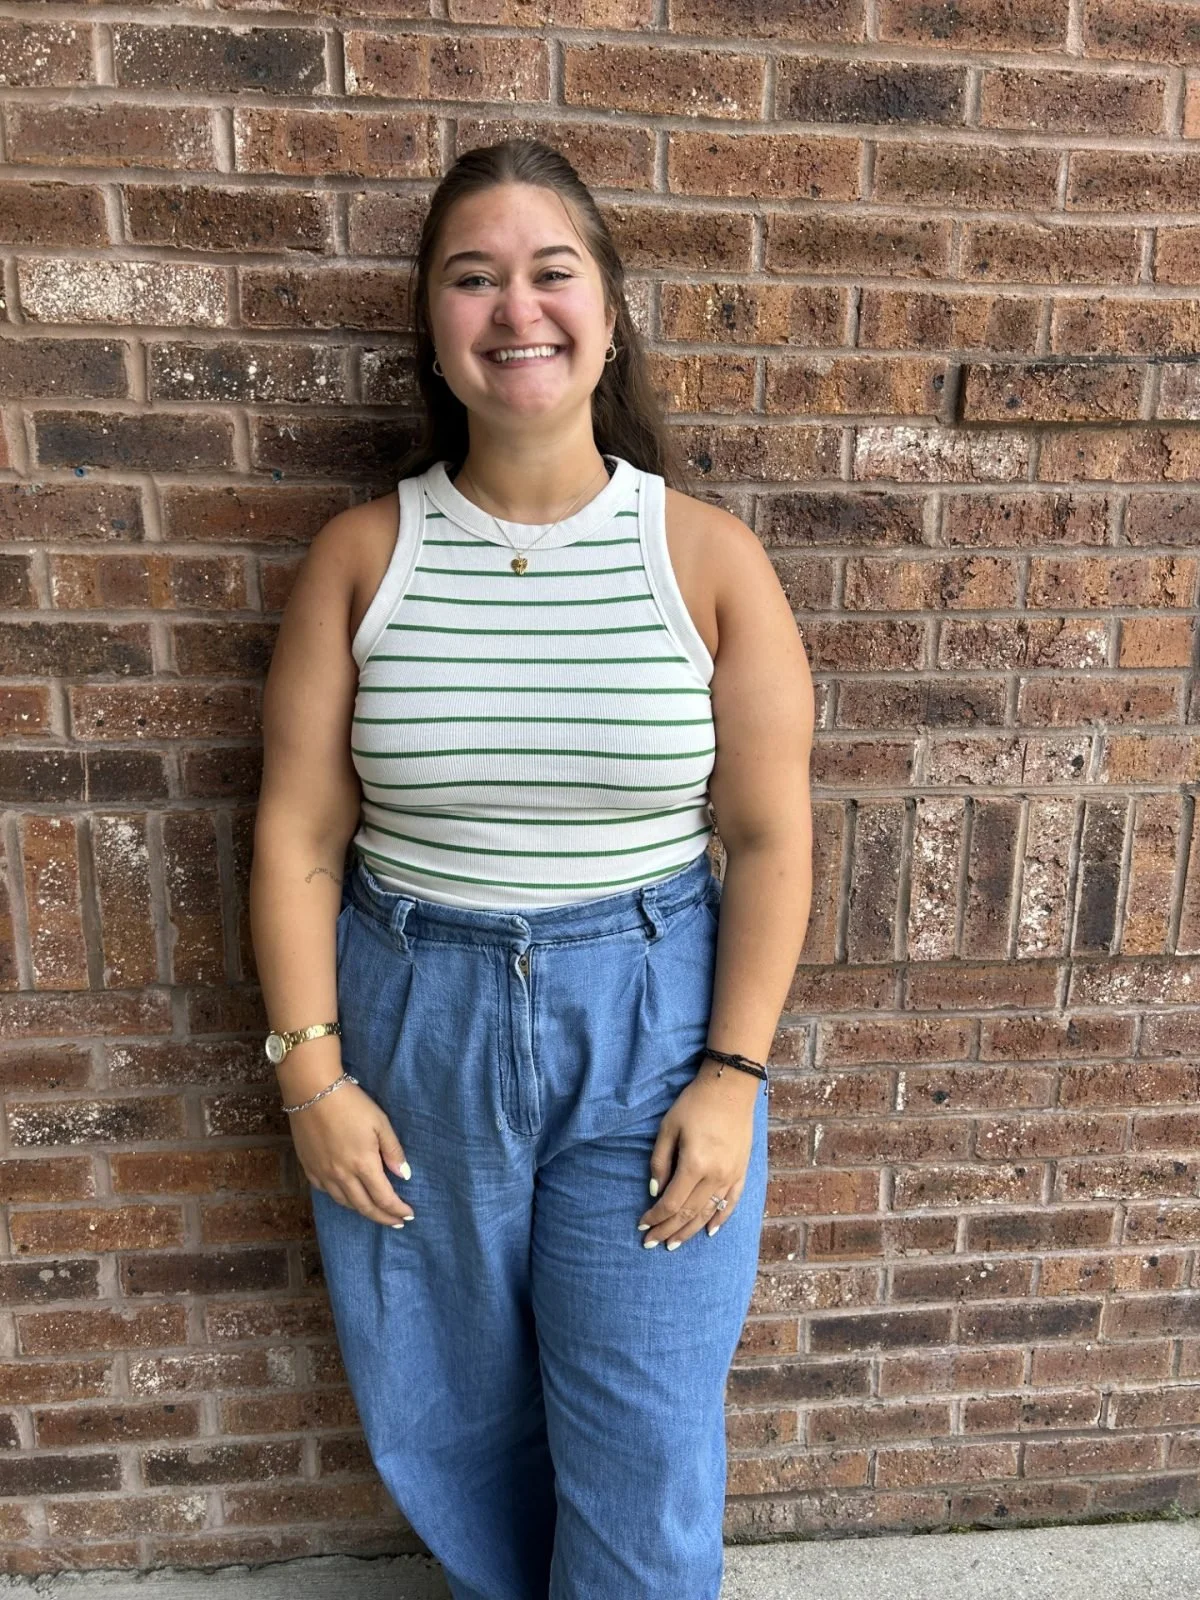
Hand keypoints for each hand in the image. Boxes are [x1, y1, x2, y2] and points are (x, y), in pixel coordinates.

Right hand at [290, 1079, 414, 1227]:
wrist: (311, 1091)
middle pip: (365, 1207)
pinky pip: (327, 1192)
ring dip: (363, 1210)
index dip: (398, 1210)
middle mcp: (342, 1176)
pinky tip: (348, 1196)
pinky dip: (342, 1199)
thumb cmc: (351, 1103)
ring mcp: (323, 1174)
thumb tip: (405, 1175)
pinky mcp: (309, 1168)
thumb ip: (393, 1151)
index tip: (409, 1215)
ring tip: (375, 1212)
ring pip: (345, 1203)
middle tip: (397, 1222)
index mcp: (363, 1165)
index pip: (384, 1198)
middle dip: (383, 1217)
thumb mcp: (380, 1122)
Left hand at [637, 1070, 754, 1248]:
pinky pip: (731, 1202)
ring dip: (690, 1231)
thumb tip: (654, 1192)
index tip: (642, 1226)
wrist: (730, 1089)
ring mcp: (732, 1176)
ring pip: (708, 1213)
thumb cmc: (694, 1105)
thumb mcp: (668, 1128)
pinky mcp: (741, 1171)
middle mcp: (715, 1176)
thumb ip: (659, 1162)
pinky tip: (709, 1231)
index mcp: (694, 1165)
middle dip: (668, 1230)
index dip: (655, 1218)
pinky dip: (720, 1219)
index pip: (671, 1203)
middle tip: (652, 1243)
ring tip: (674, 1244)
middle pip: (688, 1214)